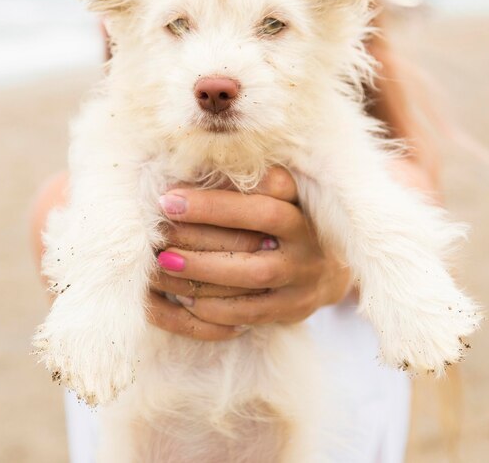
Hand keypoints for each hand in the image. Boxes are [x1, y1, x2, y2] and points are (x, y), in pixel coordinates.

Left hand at [147, 167, 352, 340]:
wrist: (326, 273)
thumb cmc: (281, 228)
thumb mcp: (272, 200)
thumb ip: (241, 188)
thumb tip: (184, 176)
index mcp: (297, 202)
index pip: (265, 187)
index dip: (219, 192)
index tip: (171, 196)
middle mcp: (304, 236)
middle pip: (260, 223)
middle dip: (206, 223)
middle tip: (161, 229)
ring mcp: (302, 275)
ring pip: (253, 272)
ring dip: (204, 268)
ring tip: (164, 264)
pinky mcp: (294, 308)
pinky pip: (251, 312)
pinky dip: (215, 308)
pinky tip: (184, 297)